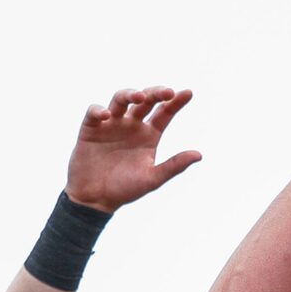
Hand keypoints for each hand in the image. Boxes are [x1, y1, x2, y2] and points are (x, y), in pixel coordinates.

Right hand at [65, 88, 202, 210]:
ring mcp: (112, 124)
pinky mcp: (91, 128)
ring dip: (130, 94)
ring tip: (139, 97)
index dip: (176, 102)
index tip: (188, 92)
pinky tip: (107, 115)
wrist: (95, 199)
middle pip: (145, 101)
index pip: (165, 113)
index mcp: (149, 135)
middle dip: (156, 93)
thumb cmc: (125, 189)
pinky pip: (94, 112)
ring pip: (121, 99)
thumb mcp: (152, 179)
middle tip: (166, 92)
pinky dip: (99, 110)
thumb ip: (174, 166)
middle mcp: (132, 125)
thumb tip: (199, 155)